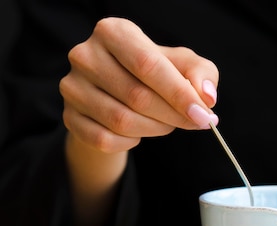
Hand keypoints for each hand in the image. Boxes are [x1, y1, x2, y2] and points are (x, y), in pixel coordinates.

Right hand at [59, 17, 218, 153]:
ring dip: (154, 129)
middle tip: (193, 123)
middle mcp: (85, 55)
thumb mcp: (182, 66)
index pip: (148, 65)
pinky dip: (130, 142)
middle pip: (137, 96)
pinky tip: (139, 133)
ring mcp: (72, 86)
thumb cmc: (154, 76)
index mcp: (114, 32)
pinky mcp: (69, 116)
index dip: (179, 94)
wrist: (117, 97)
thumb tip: (206, 97)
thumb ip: (201, 74)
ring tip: (166, 124)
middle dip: (172, 116)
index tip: (204, 115)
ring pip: (121, 121)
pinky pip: (105, 139)